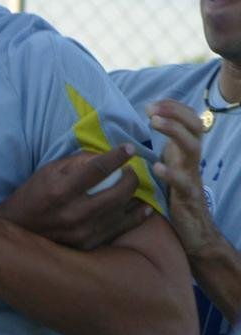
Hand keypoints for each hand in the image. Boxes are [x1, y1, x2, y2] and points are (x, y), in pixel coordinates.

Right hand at [0, 145, 145, 249]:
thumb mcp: (48, 171)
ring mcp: (82, 232)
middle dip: (131, 178)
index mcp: (61, 191)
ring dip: (134, 196)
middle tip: (130, 171)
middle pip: (117, 193)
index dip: (117, 156)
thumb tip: (105, 156)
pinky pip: (119, 229)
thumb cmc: (33, 194)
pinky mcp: (88, 245)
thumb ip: (76, 162)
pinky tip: (142, 208)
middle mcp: (73, 213)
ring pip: (122, 212)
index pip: (97, 169)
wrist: (17, 228)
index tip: (130, 149)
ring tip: (133, 186)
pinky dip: (134, 217)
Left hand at [150, 100, 216, 256]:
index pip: (189, 120)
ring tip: (155, 123)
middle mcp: (190, 160)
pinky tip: (157, 167)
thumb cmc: (174, 196)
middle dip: (175, 113)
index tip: (153, 103)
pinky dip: (171, 173)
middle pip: (194, 128)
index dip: (174, 108)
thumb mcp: (168, 166)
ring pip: (192, 148)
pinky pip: (183, 182)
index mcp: (184, 152)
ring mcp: (191, 176)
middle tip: (151, 108)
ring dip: (174, 132)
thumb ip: (161, 149)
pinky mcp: (188, 195)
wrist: (194, 230)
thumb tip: (140, 132)